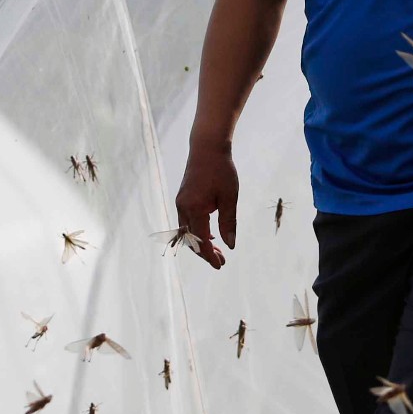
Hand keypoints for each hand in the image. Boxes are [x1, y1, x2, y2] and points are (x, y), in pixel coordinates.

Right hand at [174, 142, 237, 270]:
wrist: (207, 148)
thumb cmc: (221, 171)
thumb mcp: (229, 198)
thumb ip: (229, 223)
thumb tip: (231, 245)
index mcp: (194, 208)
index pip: (201, 240)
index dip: (210, 255)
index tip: (219, 265)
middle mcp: (183, 207)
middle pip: (191, 239)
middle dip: (205, 252)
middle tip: (221, 261)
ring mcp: (181, 203)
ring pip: (188, 232)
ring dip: (201, 243)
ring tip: (217, 251)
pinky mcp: (183, 199)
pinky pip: (187, 221)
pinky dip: (197, 232)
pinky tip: (211, 235)